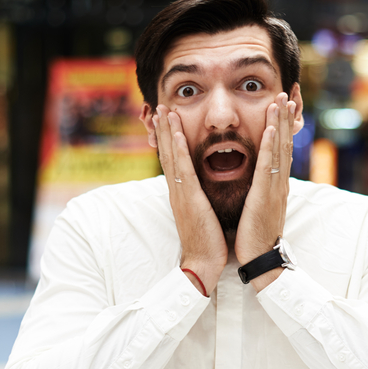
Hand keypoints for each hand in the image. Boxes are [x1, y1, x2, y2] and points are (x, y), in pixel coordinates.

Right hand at [153, 105, 226, 294]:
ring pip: (171, 157)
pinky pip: (182, 171)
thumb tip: (203, 185)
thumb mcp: (202, 211)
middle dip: (164, 129)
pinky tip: (177, 134)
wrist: (203, 262)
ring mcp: (180, 194)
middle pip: (167, 153)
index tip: (168, 118)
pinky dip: (178, 151)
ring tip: (165, 110)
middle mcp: (177, 190)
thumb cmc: (207, 240)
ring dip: (168, 132)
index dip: (169, 138)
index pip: (173, 159)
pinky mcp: (188, 200)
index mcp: (182, 192)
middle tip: (160, 106)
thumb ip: (200, 196)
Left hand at [235, 93, 294, 290]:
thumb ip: (259, 190)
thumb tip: (257, 179)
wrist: (261, 260)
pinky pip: (269, 166)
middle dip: (285, 117)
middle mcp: (279, 183)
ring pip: (279, 149)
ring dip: (280, 123)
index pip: (280, 149)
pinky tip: (271, 128)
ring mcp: (275, 188)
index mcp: (275, 185)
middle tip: (288, 92)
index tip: (283, 105)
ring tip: (281, 100)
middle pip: (284, 143)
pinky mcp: (266, 196)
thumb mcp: (258, 207)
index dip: (282, 126)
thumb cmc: (255, 237)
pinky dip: (271, 145)